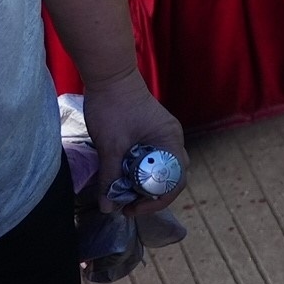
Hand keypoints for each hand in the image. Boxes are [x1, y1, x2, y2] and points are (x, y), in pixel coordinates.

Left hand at [77, 70, 186, 213]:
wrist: (109, 75)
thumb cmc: (113, 106)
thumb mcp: (110, 145)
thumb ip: (110, 177)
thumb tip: (108, 207)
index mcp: (169, 141)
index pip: (175, 180)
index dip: (156, 200)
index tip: (133, 208)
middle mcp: (172, 139)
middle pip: (170, 176)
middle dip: (150, 195)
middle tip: (127, 205)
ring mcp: (162, 134)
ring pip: (160, 168)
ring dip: (143, 184)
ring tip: (123, 194)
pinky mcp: (151, 132)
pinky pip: (152, 158)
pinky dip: (139, 171)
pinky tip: (122, 176)